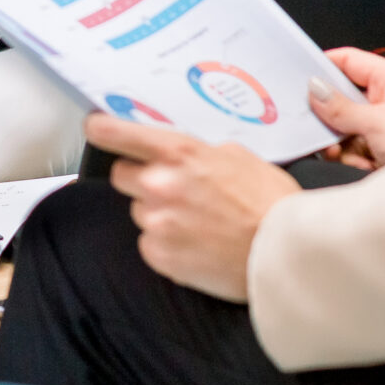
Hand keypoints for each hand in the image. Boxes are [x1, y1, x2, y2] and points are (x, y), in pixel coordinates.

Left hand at [86, 112, 298, 301]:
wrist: (287, 254)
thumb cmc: (271, 203)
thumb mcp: (238, 156)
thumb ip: (198, 151)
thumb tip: (179, 153)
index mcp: (178, 153)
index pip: (113, 132)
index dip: (100, 129)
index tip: (96, 128)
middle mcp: (159, 185)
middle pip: (121, 175)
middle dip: (141, 179)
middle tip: (173, 188)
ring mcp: (157, 222)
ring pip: (139, 211)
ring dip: (158, 213)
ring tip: (197, 221)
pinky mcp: (159, 256)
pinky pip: (149, 243)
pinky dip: (166, 243)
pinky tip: (196, 244)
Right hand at [311, 47, 384, 171]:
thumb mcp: (377, 123)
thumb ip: (341, 107)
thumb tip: (314, 89)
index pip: (349, 60)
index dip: (323, 65)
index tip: (296, 75)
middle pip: (342, 95)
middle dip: (330, 114)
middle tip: (318, 124)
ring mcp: (384, 124)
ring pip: (344, 124)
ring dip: (339, 141)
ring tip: (342, 152)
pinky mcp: (382, 147)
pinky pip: (351, 145)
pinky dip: (350, 156)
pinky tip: (358, 164)